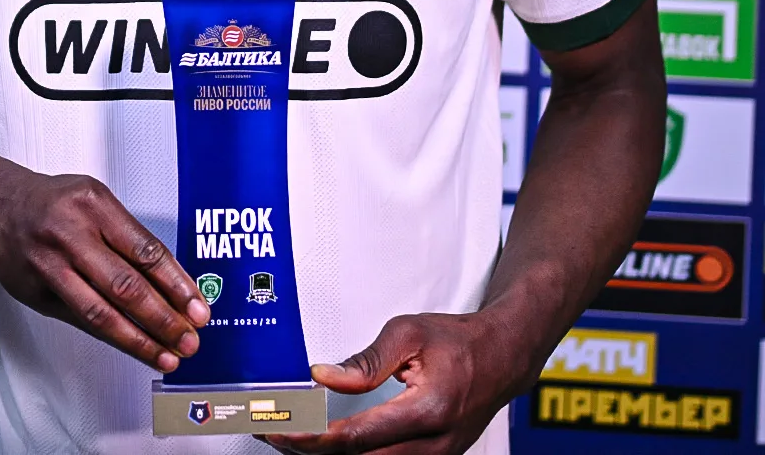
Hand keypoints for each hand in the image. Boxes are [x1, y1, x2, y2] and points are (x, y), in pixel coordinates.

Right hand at [0, 167, 209, 371]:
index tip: (198, 307)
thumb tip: (172, 280)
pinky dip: (110, 337)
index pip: (145, 250)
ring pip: (101, 312)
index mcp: (95, 206)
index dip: (176, 283)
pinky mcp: (36, 292)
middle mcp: (72, 234)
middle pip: (126, 285)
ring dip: (139, 339)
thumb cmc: (55, 202)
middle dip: (163, 318)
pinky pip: (79, 320)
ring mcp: (51, 265)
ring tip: (167, 355)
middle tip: (189, 339)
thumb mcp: (95, 198)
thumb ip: (127, 235)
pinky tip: (132, 346)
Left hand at [264, 312, 513, 453]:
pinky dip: (351, 454)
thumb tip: (323, 377)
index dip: (312, 438)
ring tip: (290, 434)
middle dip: (310, 450)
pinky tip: (326, 441)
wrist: (503, 358)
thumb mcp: (409, 332)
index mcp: (426, 412)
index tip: (280, 429)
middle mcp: (432, 447)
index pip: (356, 439)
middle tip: (273, 431)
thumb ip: (366, 360)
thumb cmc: (459, 341)